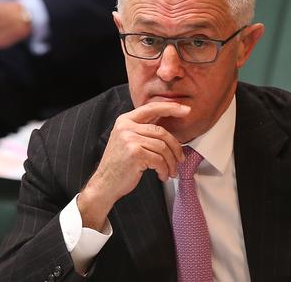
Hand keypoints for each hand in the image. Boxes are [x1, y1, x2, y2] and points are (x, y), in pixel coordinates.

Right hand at [78, 102, 190, 229]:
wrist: (104, 184)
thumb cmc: (120, 165)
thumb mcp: (128, 141)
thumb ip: (143, 131)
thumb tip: (170, 132)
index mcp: (125, 120)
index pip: (152, 108)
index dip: (171, 107)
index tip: (186, 110)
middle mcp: (126, 127)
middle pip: (162, 132)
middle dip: (176, 147)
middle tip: (180, 159)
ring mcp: (129, 139)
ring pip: (163, 147)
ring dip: (171, 162)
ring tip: (170, 171)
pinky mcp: (135, 153)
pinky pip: (159, 160)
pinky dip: (164, 170)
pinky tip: (162, 175)